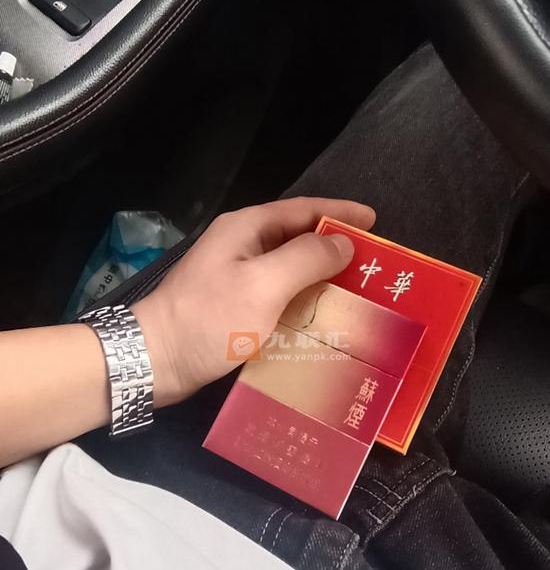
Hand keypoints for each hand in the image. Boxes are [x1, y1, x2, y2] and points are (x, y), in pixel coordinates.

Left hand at [132, 197, 374, 406]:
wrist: (156, 359)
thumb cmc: (210, 318)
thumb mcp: (264, 285)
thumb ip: (306, 259)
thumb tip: (343, 244)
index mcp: (247, 229)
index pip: (303, 210)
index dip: (340, 213)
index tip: (374, 222)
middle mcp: (242, 246)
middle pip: (297, 238)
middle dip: (335, 247)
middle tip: (371, 264)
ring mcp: (236, 276)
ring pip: (289, 268)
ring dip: (320, 276)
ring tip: (354, 290)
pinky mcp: (233, 304)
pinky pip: (278, 294)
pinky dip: (301, 299)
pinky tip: (320, 315)